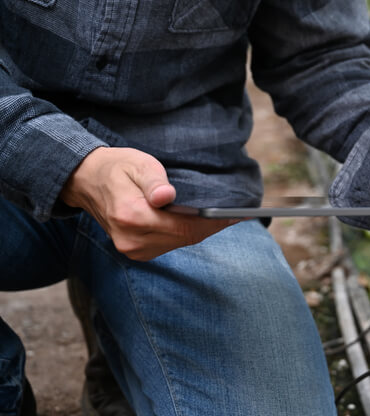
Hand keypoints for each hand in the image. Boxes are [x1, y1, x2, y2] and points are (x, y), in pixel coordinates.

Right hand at [60, 147, 238, 260]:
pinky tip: (200, 223)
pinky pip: (169, 244)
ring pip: (179, 243)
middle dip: (210, 226)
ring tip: (222, 217)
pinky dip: (186, 234)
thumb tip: (166, 196)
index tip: (234, 215)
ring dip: (200, 231)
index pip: (182, 227)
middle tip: (236, 215)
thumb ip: (153, 181)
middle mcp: (130, 239)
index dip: (211, 222)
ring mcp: (131, 249)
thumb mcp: (137, 164)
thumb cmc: (116, 168)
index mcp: (131, 216)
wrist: (87, 181)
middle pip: (184, 237)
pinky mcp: (135, 251)